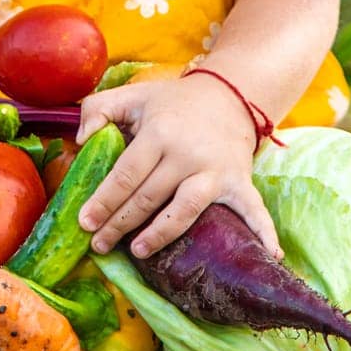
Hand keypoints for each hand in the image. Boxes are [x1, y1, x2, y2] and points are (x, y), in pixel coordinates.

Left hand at [74, 74, 282, 260]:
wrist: (227, 94)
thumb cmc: (171, 102)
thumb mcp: (132, 95)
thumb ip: (97, 110)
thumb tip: (81, 141)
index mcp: (159, 132)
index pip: (126, 174)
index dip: (104, 200)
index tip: (85, 222)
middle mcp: (187, 154)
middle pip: (149, 197)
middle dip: (120, 224)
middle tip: (99, 245)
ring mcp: (215, 171)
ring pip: (185, 209)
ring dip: (161, 234)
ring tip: (138, 251)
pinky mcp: (239, 182)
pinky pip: (253, 210)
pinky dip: (263, 232)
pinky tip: (269, 255)